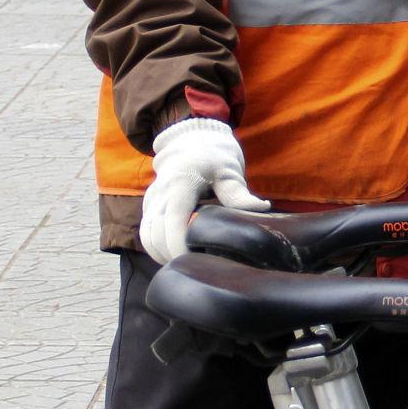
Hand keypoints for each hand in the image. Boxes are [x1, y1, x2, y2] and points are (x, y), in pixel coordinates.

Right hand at [141, 118, 268, 262]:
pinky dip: (156, 248)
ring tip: (185, 263)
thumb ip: (238, 192)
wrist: (192, 141)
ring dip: (161, 254)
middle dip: (172, 256)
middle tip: (196, 267)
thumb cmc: (213, 157)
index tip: (194, 260)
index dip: (179, 246)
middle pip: (156, 235)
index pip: (172, 221)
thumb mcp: (228, 171)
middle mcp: (160, 193)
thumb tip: (261, 208)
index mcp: (180, 183)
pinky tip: (174, 254)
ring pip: (147, 237)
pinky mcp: (149, 206)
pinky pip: (146, 233)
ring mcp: (151, 200)